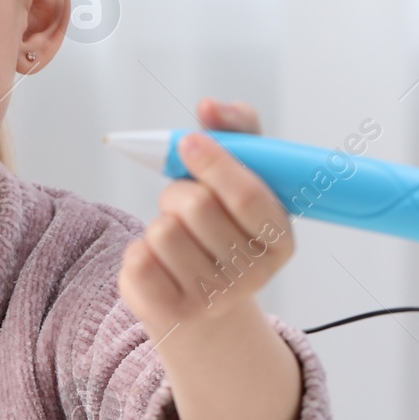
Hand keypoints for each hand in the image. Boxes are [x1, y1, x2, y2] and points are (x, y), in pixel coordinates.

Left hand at [117, 98, 293, 339]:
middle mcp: (253, 275)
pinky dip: (139, 250)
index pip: (249, 195)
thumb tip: (210, 106)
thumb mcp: (240, 180)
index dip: (216, 163)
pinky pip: (137, 260)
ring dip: (160, 221)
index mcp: (280, 240)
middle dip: (179, 190)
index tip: (189, 140)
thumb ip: (236, 134)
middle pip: (197, 206)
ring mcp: (213, 299)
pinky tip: (160, 261)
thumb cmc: (222, 228)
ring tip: (176, 235)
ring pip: (163, 231)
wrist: (203, 305)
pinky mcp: (172, 313)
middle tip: (183, 199)